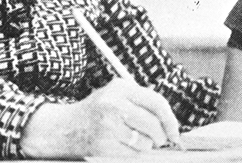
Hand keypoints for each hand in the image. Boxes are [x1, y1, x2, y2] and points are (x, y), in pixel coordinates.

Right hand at [21, 79, 180, 158]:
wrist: (67, 127)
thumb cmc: (99, 111)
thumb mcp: (118, 95)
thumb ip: (143, 103)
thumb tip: (170, 124)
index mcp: (121, 87)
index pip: (157, 102)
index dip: (170, 120)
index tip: (174, 131)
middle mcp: (113, 104)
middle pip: (153, 125)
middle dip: (160, 136)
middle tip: (159, 139)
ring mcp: (107, 125)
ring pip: (145, 142)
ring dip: (145, 145)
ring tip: (133, 139)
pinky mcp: (103, 145)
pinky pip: (133, 154)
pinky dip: (134, 152)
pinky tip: (122, 145)